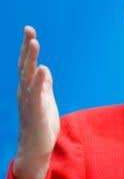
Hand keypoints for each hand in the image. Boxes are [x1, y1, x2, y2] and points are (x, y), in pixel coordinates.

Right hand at [13, 26, 59, 178]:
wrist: (36, 148)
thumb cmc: (41, 124)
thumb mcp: (45, 99)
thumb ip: (44, 84)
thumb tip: (45, 69)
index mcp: (28, 88)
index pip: (26, 64)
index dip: (27, 48)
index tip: (29, 31)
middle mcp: (25, 92)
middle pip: (25, 66)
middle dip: (26, 48)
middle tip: (29, 30)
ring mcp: (29, 101)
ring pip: (28, 76)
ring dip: (31, 59)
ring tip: (34, 42)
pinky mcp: (37, 111)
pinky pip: (37, 94)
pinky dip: (40, 81)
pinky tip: (43, 69)